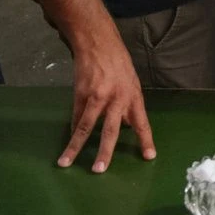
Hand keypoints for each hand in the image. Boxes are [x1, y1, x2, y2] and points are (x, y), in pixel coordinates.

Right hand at [58, 23, 154, 172]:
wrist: (98, 44)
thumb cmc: (119, 65)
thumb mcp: (132, 84)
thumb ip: (128, 106)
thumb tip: (125, 127)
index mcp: (134, 97)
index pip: (142, 123)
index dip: (145, 140)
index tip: (149, 157)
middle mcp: (116, 99)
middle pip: (110, 129)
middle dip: (105, 151)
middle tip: (99, 170)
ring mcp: (96, 97)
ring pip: (85, 126)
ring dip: (75, 146)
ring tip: (66, 163)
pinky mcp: (80, 94)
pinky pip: (75, 117)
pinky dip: (72, 130)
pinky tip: (68, 142)